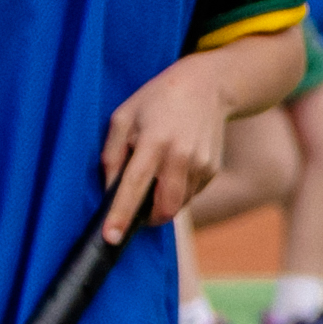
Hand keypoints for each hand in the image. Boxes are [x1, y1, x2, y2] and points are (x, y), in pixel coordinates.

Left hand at [94, 64, 235, 236]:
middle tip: (135, 209)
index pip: (135, 185)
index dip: (121, 214)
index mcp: (155, 141)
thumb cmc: (158, 98)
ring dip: (162, 202)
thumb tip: (109, 190)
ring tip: (157, 172)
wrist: (209, 85)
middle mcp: (182, 156)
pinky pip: (190, 194)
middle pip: (164, 208)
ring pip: (178, 204)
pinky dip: (177, 190)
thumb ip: (112, 154)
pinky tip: (174, 165)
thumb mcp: (123, 116)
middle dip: (147, 219)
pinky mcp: (212, 170)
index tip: (111, 238)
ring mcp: (202, 165)